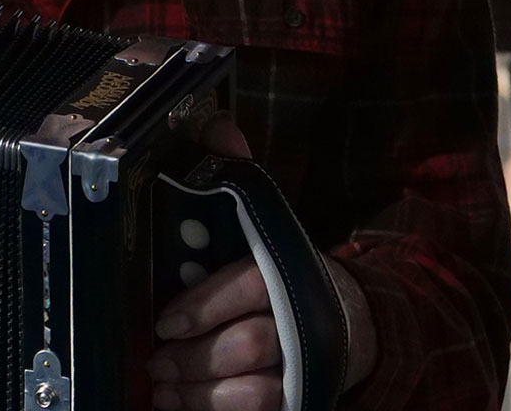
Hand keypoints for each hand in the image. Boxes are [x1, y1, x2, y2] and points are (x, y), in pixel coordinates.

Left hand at [148, 116, 281, 410]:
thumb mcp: (266, 224)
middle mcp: (301, 320)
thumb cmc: (285, 273)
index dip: (204, 306)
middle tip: (157, 362)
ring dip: (201, 396)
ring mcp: (301, 367)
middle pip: (249, 345)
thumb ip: (237, 178)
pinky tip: (181, 407)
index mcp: (288, 271)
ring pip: (253, 393)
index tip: (164, 322)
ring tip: (166, 388)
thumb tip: (217, 126)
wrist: (353, 321)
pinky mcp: (298, 399)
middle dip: (195, 358)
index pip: (250, 287)